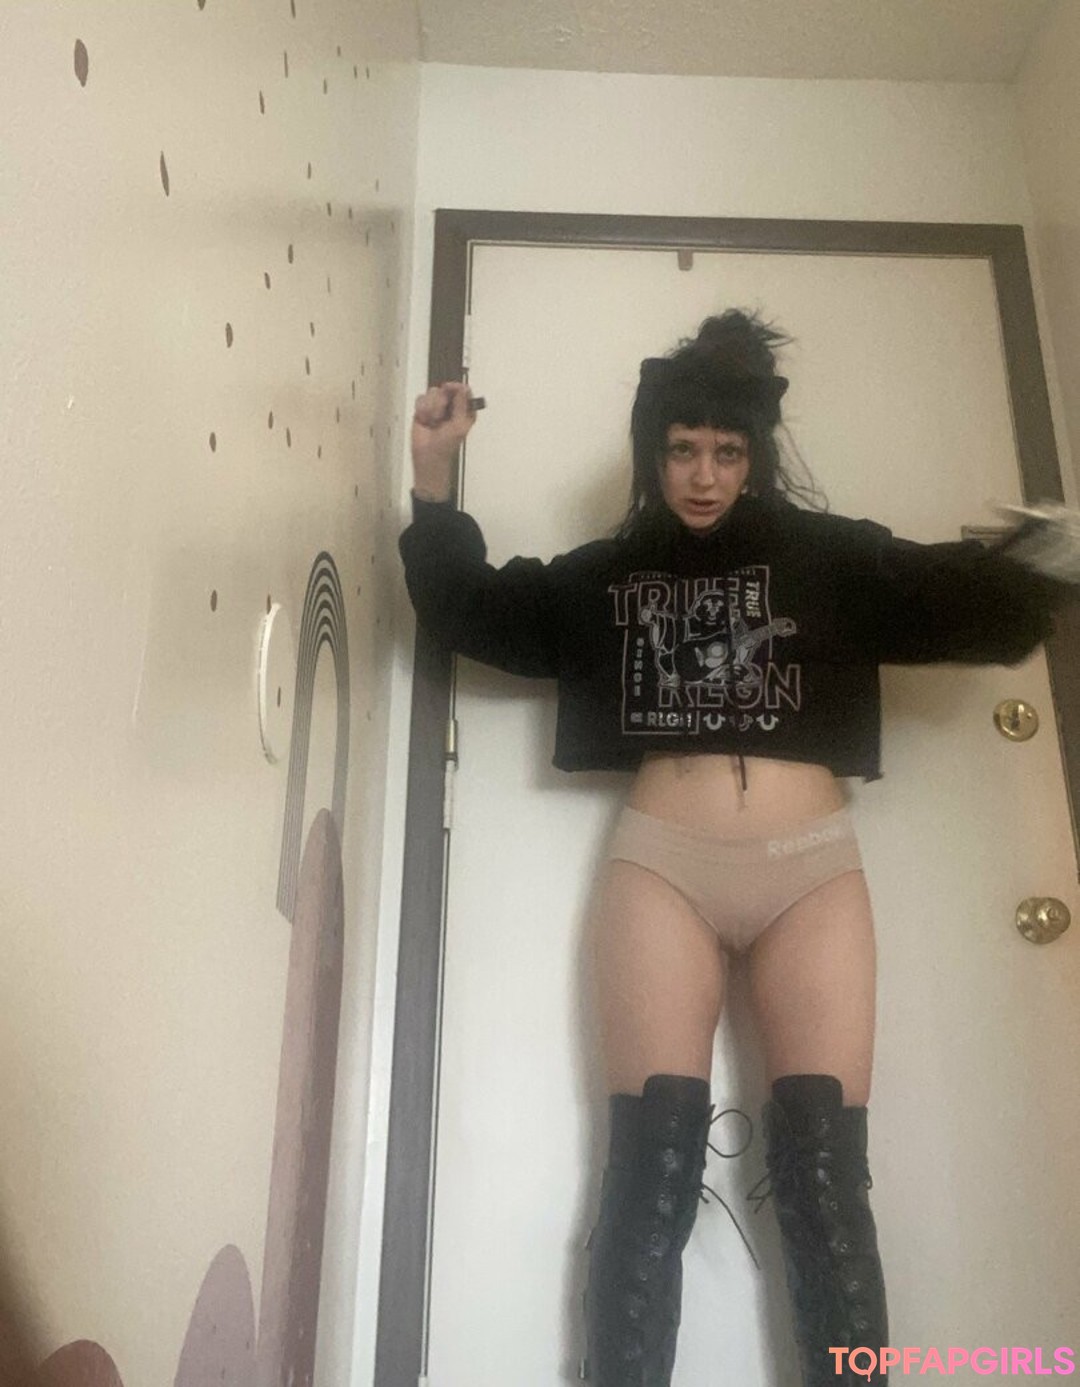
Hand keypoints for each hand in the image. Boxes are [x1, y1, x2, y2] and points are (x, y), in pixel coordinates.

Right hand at [411, 382, 476, 497]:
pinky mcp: (423, 409)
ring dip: (432, 408)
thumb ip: (462, 404)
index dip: (457, 387)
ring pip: (432, 392)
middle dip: (441, 402)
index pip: (463, 390)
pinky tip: (425, 420)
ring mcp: (436, 406)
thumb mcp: (460, 424)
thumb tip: (462, 387)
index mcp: (464, 409)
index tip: (450, 388)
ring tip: (433, 421)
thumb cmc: (446, 445)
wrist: (428, 454)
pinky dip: (422, 410)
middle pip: (446, 388)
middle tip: (440, 416)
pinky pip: (421, 398)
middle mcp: (451, 406)